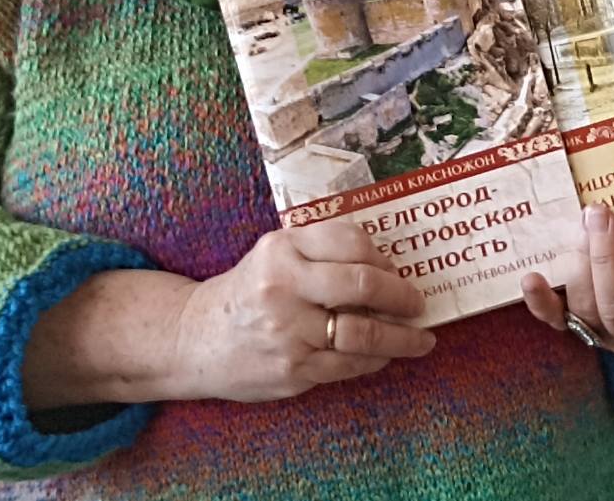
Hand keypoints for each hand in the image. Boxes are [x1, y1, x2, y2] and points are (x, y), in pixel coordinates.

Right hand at [170, 221, 435, 401]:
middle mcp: (283, 287)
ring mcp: (287, 332)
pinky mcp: (291, 370)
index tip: (399, 270)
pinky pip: (348, 365)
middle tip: (419, 303)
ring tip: (421, 339)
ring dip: (401, 337)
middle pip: (363, 286)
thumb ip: (325, 250)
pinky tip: (385, 355)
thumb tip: (389, 266)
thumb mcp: (278, 253)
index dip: (384, 258)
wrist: (193, 339)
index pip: (352, 243)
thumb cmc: (250, 290)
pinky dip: (375, 359)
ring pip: (363, 333)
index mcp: (282, 249)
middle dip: (402, 296)